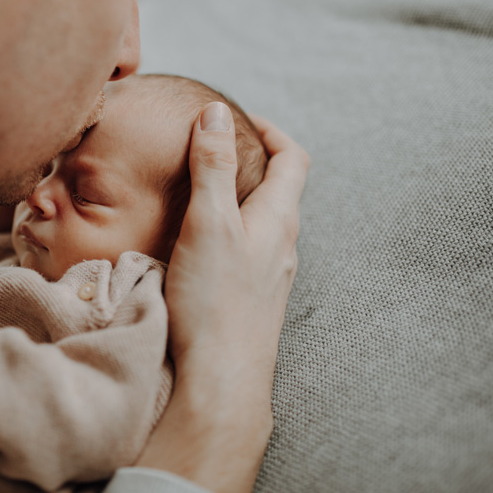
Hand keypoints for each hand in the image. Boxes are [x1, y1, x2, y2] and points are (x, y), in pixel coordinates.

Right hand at [137, 103, 308, 492]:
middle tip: (213, 149)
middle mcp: (282, 245)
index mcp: (279, 218)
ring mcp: (269, 275)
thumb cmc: (216, 301)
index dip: (270, 130)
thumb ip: (212, 166)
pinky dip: (228, 231)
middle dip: (250, 161)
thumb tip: (217, 112)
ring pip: (262, 222)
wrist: (221, 379)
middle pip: (280, 188)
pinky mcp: (251, 299)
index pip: (293, 158)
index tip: (237, 119)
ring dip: (238, 198)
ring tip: (200, 190)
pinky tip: (198, 243)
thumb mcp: (209, 223)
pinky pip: (248, 251)